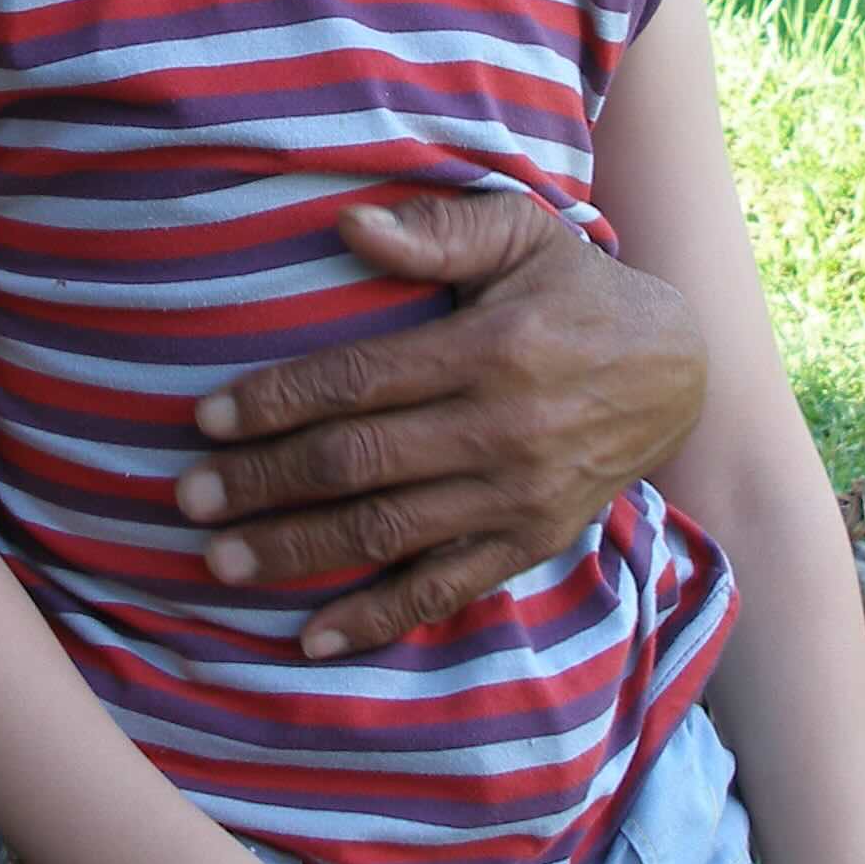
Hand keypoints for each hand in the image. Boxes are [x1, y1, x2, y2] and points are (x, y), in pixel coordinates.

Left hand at [174, 190, 706, 656]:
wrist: (677, 370)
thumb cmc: (576, 287)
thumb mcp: (522, 232)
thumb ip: (437, 232)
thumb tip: (349, 225)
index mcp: (488, 349)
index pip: (359, 381)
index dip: (277, 401)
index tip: (207, 419)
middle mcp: (500, 431)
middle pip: (358, 465)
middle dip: (264, 483)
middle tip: (188, 496)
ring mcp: (515, 498)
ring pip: (387, 534)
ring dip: (298, 552)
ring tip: (220, 560)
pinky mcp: (530, 543)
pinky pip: (445, 592)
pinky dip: (378, 619)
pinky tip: (312, 638)